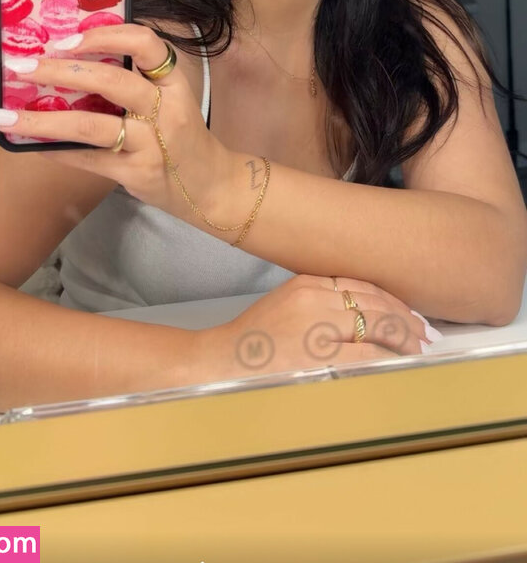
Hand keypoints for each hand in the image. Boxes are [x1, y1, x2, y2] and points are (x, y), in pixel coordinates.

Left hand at [0, 23, 229, 218]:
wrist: (211, 188)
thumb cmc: (182, 138)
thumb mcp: (170, 100)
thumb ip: (134, 81)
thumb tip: (71, 62)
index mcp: (173, 82)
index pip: (146, 44)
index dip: (106, 35)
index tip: (67, 37)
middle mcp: (165, 109)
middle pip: (110, 81)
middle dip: (59, 71)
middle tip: (21, 68)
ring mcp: (152, 144)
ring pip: (91, 125)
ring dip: (44, 118)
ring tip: (7, 115)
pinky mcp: (137, 173)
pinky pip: (89, 159)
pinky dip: (57, 150)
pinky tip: (32, 145)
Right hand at [191, 274, 432, 383]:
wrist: (220, 361)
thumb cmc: (254, 341)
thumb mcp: (287, 306)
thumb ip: (320, 305)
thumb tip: (363, 319)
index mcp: (308, 282)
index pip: (362, 285)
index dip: (392, 300)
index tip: (410, 314)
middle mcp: (314, 296)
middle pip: (374, 301)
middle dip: (405, 318)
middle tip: (425, 334)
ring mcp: (316, 324)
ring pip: (376, 323)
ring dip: (404, 337)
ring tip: (420, 348)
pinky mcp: (316, 353)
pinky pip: (366, 354)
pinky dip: (389, 357)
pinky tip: (401, 362)